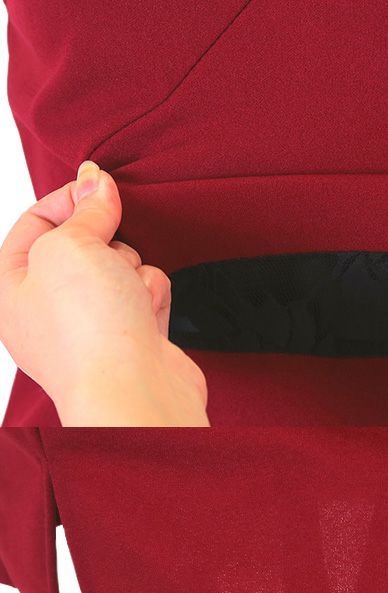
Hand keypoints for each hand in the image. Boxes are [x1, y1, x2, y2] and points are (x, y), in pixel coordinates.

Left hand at [0, 160, 208, 424]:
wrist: (134, 392)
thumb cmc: (87, 334)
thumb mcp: (69, 245)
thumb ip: (83, 209)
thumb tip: (96, 184)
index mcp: (11, 287)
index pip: (36, 222)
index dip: (69, 199)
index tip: (99, 187)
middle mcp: (48, 309)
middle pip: (86, 243)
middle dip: (107, 244)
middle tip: (106, 263)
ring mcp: (92, 325)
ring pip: (123, 266)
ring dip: (134, 273)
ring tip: (128, 299)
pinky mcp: (133, 337)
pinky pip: (148, 293)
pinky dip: (153, 297)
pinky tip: (146, 318)